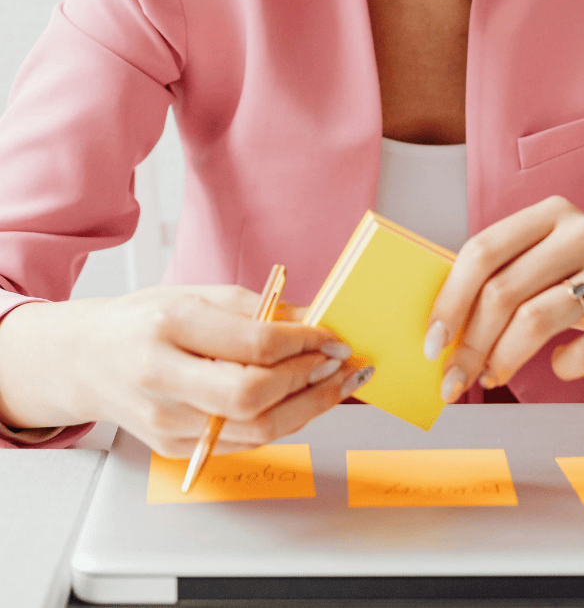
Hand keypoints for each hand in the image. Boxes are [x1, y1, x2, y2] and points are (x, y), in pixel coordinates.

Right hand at [0, 285, 366, 455]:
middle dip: (308, 381)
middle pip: (253, 397)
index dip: (304, 343)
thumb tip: (314, 320)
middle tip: (337, 363)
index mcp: (168, 326)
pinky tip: (300, 400)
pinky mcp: (174, 448)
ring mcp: (166, 421)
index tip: (331, 337)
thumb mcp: (197, 294)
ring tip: (333, 384)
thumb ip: (257, 308)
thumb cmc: (143, 320)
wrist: (86, 359)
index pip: (253, 344)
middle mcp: (163, 378)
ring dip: (307, 408)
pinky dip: (281, 421)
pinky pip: (243, 442)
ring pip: (255, 430)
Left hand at [424, 196, 583, 400]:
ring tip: (492, 376)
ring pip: (537, 319)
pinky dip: (562, 367)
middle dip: (470, 342)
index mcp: (552, 213)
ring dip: (503, 359)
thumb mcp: (554, 264)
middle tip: (453, 377)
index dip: (450, 299)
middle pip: (504, 290)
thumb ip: (506, 277)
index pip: (483, 250)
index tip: (431, 341)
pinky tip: (559, 367)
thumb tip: (440, 326)